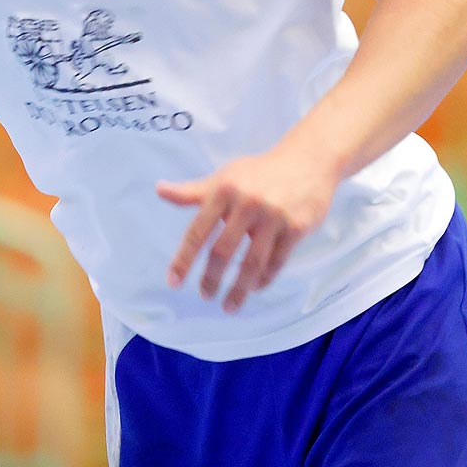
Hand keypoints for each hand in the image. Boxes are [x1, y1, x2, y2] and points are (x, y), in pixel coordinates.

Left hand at [157, 149, 339, 311]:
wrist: (307, 160)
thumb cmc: (258, 173)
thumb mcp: (224, 178)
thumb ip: (192, 192)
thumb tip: (159, 190)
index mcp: (224, 191)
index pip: (197, 231)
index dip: (183, 259)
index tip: (173, 283)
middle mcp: (247, 203)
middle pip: (223, 251)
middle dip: (212, 279)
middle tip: (205, 296)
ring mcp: (273, 216)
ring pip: (252, 263)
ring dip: (238, 290)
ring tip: (229, 306)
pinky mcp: (296, 227)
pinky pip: (276, 262)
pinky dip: (263, 280)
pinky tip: (254, 288)